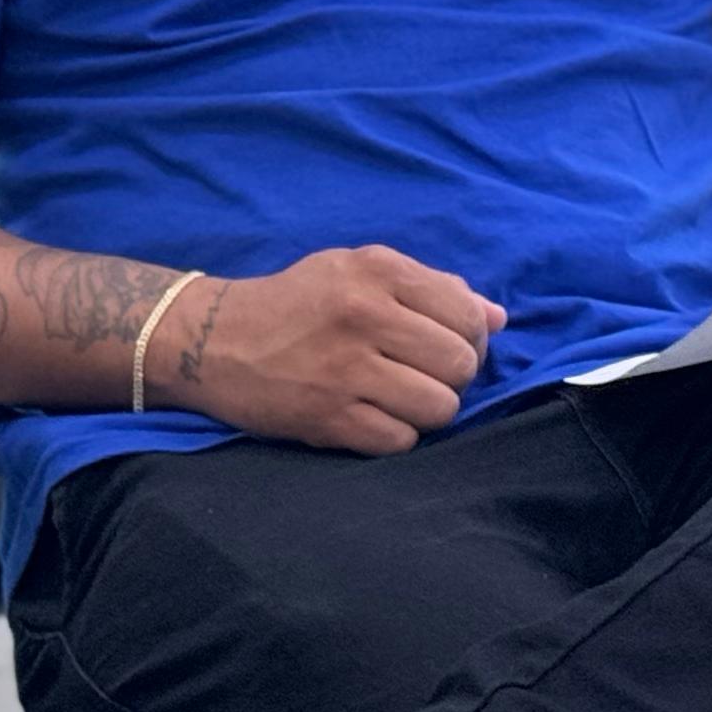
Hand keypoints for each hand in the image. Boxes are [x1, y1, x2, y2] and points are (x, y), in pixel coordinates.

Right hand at [175, 245, 504, 455]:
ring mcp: (346, 370)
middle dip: (453, 377)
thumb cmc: (297, 303)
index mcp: (378, 271)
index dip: (472, 339)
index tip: (448, 347)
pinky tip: (372, 417)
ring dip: (427, 410)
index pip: (468, 315)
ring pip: (440, 407)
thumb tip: (498, 319)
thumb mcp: (357, 271)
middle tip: (423, 375)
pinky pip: (401, 440)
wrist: (213, 340)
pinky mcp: (327, 418)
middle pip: (461, 365)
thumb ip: (431, 288)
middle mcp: (365, 315)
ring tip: (401, 398)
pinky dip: (395, 435)